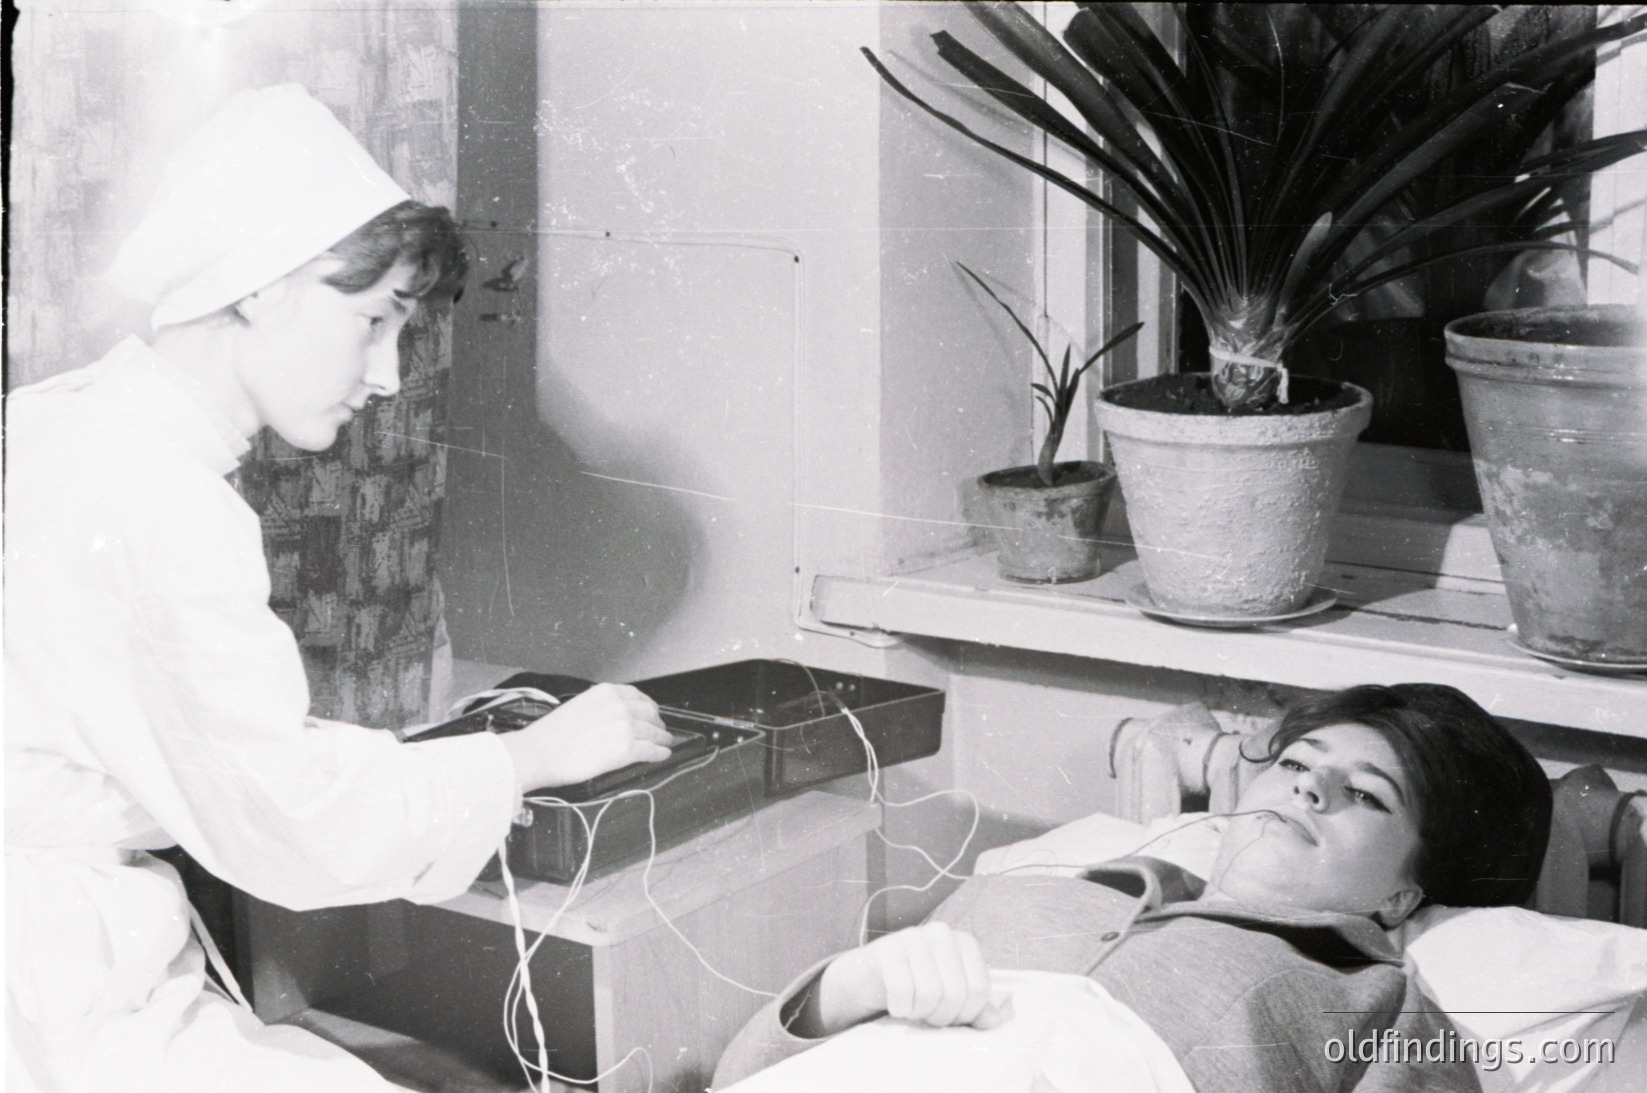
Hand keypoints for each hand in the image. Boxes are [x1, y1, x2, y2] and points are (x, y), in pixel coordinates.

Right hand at [499, 683, 671, 793]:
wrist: (539, 752)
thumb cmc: (551, 735)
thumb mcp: (579, 706)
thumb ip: (601, 708)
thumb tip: (615, 717)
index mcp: (606, 693)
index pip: (637, 696)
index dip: (648, 707)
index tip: (651, 712)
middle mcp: (619, 706)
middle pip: (649, 713)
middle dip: (657, 722)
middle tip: (659, 729)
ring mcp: (625, 726)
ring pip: (654, 732)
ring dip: (662, 738)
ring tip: (664, 742)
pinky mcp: (627, 748)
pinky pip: (651, 750)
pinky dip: (660, 753)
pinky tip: (662, 754)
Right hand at [804, 922, 1005, 1036]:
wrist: (869, 976)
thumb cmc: (917, 985)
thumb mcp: (950, 994)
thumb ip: (976, 1007)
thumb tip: (995, 1022)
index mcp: (964, 942)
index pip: (979, 990)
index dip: (966, 1015)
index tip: (951, 1017)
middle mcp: (942, 933)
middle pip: (955, 994)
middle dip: (941, 1016)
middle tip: (927, 1015)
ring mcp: (913, 937)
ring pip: (930, 994)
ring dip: (919, 1013)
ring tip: (912, 1009)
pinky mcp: (887, 949)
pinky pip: (902, 990)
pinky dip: (899, 1007)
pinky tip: (896, 1005)